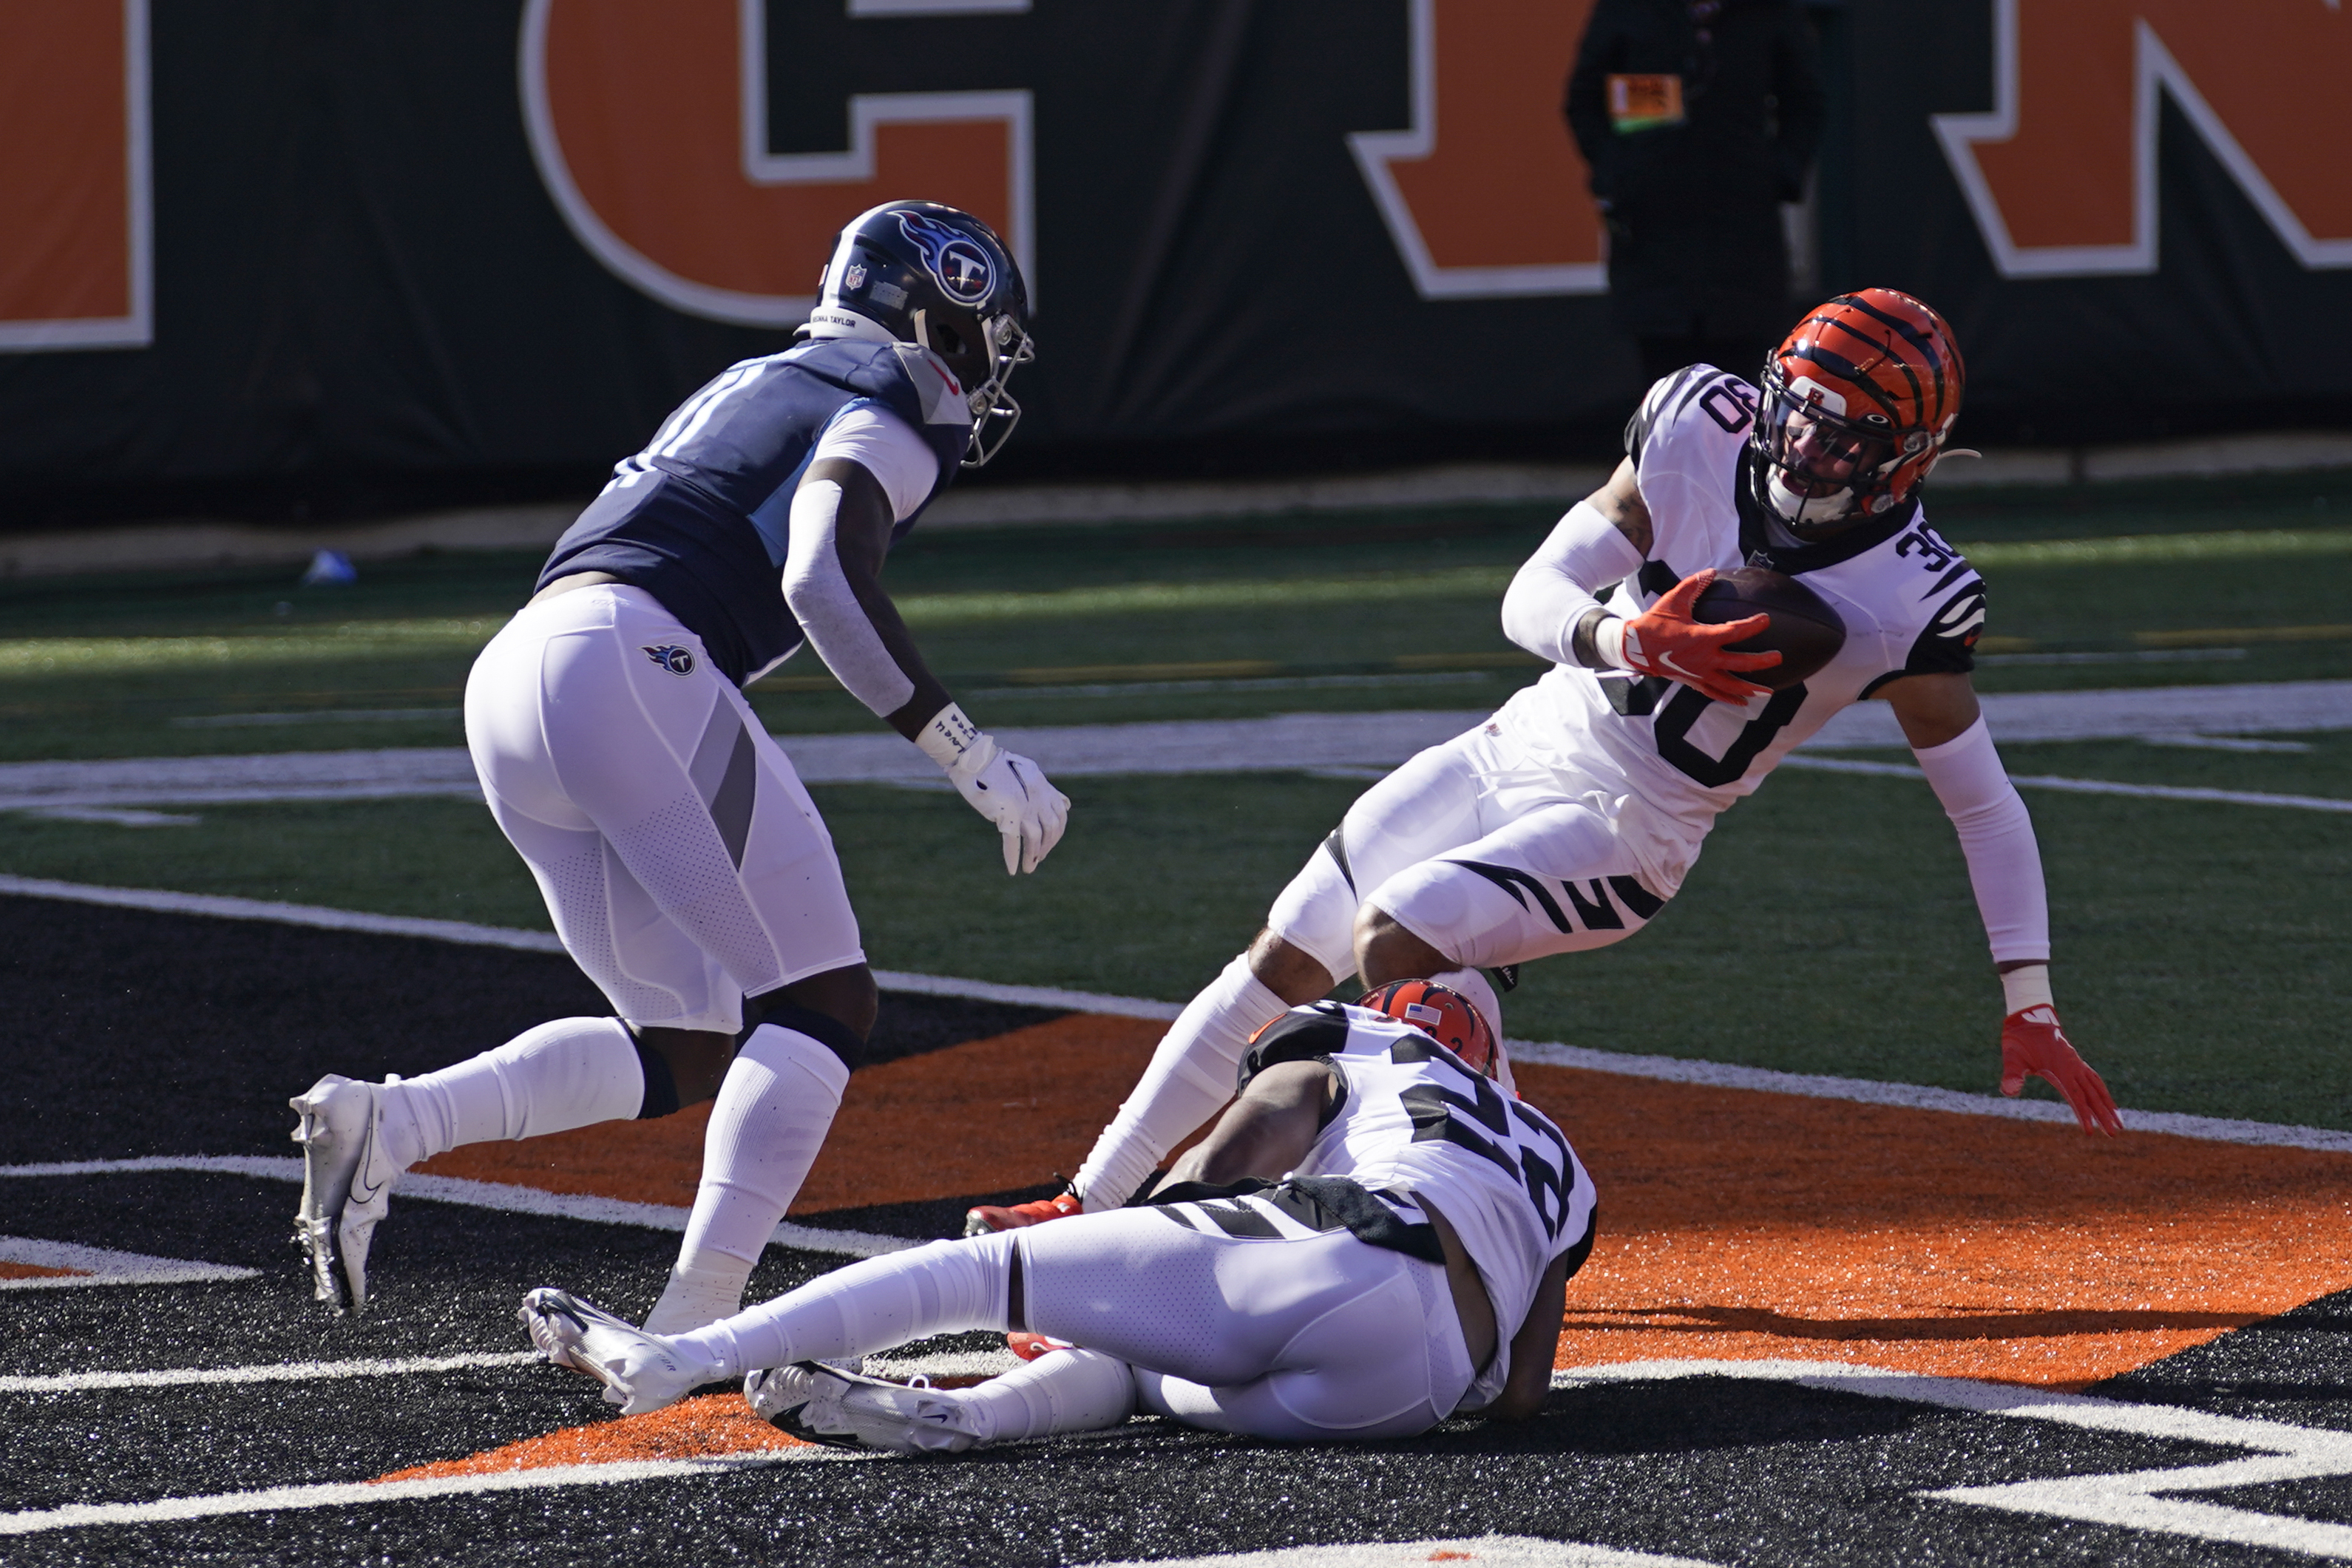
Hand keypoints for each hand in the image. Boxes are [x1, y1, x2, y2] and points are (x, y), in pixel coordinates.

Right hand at [947, 735, 1069, 874]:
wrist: (975, 758)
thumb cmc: (995, 764)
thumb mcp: (1027, 770)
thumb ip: (1043, 787)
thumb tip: (1064, 803)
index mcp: (1043, 786)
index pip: (1060, 815)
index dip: (1057, 833)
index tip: (1049, 843)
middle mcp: (1038, 796)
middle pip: (1052, 829)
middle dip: (1047, 846)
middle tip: (1039, 858)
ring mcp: (1023, 805)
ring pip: (1035, 838)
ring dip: (1033, 856)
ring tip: (1029, 868)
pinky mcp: (1006, 813)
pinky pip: (1012, 841)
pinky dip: (1012, 857)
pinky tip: (1012, 868)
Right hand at [1618, 569, 1779, 703]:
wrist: (1635, 647)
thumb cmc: (1655, 623)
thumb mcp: (1673, 600)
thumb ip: (1693, 585)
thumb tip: (1711, 572)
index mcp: (1703, 637)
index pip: (1735, 631)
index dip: (1753, 625)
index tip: (1766, 620)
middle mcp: (1704, 659)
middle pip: (1740, 663)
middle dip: (1761, 661)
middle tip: (1778, 657)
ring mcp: (1699, 673)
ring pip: (1730, 685)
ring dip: (1750, 688)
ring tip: (1768, 691)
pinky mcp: (1693, 682)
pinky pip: (1715, 693)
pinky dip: (1729, 699)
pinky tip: (1743, 703)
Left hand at [2000, 1006, 2121, 1135]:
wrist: (2029, 1018)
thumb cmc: (2019, 1039)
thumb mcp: (2012, 1056)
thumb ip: (2012, 1074)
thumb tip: (2009, 1092)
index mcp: (2061, 1068)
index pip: (2076, 1096)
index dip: (2084, 1115)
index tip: (2091, 1133)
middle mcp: (2074, 1067)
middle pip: (2092, 1095)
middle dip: (2104, 1116)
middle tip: (2114, 1135)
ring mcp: (2077, 1064)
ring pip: (2098, 1088)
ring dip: (2109, 1106)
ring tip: (2120, 1124)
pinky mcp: (2076, 1063)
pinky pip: (2095, 1080)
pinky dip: (2103, 1093)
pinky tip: (2107, 1104)